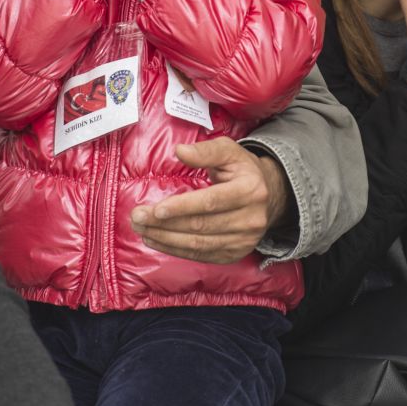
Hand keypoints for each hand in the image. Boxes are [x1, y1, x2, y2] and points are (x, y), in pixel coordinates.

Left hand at [130, 137, 289, 263]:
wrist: (269, 195)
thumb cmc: (242, 169)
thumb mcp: (229, 151)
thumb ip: (205, 151)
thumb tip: (180, 151)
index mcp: (250, 190)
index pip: (211, 201)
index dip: (182, 207)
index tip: (155, 209)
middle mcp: (251, 219)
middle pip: (201, 225)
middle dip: (165, 223)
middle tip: (137, 218)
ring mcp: (244, 240)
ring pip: (198, 244)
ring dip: (166, 239)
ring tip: (142, 230)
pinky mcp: (235, 254)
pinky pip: (201, 255)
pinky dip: (176, 250)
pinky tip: (157, 241)